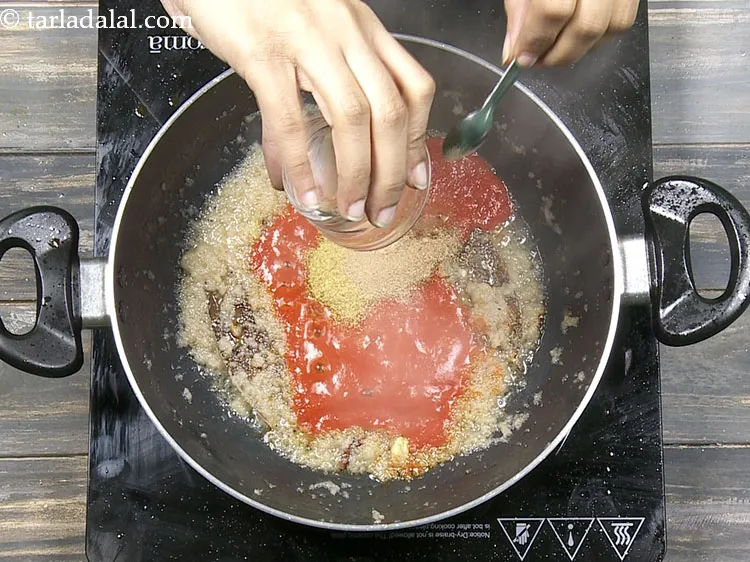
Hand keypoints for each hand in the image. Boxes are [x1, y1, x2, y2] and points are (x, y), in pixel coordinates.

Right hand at [160, 0, 434, 227]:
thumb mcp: (306, 30)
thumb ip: (311, 85)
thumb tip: (296, 154)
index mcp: (362, 27)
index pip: (412, 87)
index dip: (418, 139)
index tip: (417, 177)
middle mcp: (345, 32)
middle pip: (390, 112)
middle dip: (392, 172)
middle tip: (384, 209)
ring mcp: (307, 40)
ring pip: (353, 118)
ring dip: (357, 174)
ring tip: (351, 209)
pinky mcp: (263, 52)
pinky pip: (290, 119)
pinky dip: (300, 163)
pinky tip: (303, 191)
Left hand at [502, 0, 639, 66]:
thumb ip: (519, 14)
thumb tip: (517, 51)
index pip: (553, 11)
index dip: (536, 41)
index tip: (522, 58)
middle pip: (586, 26)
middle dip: (558, 54)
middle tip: (538, 59)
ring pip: (610, 27)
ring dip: (580, 49)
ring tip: (556, 48)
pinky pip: (622, 18)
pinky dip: (599, 36)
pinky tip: (577, 32)